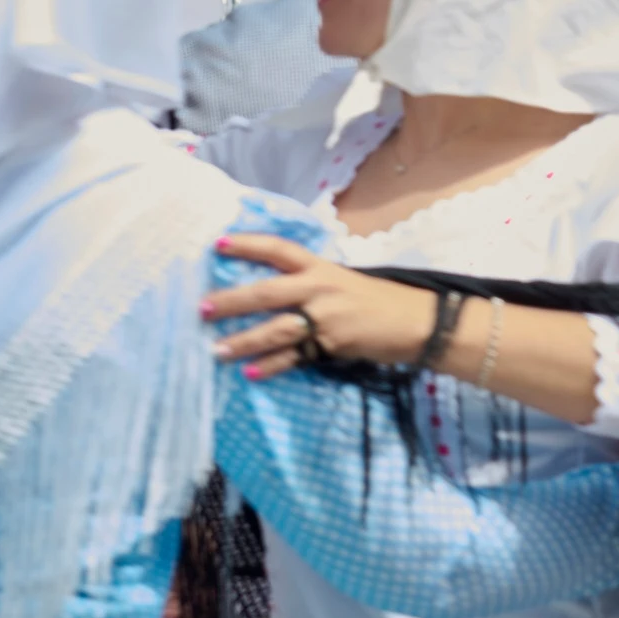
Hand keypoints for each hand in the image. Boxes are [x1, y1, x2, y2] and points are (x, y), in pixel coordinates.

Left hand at [203, 235, 450, 378]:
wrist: (416, 322)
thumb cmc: (378, 301)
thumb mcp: (343, 281)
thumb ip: (310, 283)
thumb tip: (271, 292)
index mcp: (321, 267)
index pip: (278, 249)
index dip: (248, 244)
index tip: (218, 244)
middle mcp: (319, 288)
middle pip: (267, 292)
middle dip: (232, 301)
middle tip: (202, 309)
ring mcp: (325, 318)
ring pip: (275, 329)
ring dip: (244, 341)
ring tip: (217, 351)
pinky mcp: (332, 345)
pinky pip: (295, 358)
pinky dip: (272, 366)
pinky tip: (251, 373)